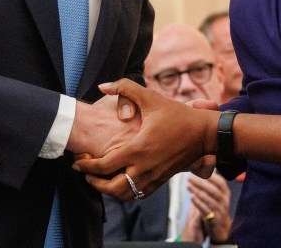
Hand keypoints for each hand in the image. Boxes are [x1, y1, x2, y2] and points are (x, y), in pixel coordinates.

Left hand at [72, 79, 217, 199]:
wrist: (203, 133)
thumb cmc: (177, 115)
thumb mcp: (150, 97)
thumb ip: (124, 88)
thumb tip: (102, 85)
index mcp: (138, 149)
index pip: (104, 166)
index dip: (86, 166)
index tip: (77, 161)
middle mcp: (144, 168)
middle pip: (111, 188)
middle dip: (93, 182)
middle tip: (84, 172)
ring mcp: (153, 177)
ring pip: (124, 195)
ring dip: (108, 190)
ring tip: (100, 178)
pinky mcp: (160, 181)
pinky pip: (137, 194)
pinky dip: (125, 191)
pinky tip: (120, 178)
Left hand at [181, 171, 232, 243]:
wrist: (221, 227)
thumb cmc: (216, 206)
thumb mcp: (217, 195)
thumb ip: (211, 183)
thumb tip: (205, 166)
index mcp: (226, 193)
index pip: (220, 182)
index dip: (210, 175)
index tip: (199, 169)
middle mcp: (224, 201)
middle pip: (213, 190)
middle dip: (201, 182)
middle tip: (189, 176)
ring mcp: (220, 210)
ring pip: (209, 199)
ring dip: (198, 191)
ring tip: (187, 185)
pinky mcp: (214, 219)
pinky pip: (206, 210)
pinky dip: (198, 203)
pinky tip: (191, 197)